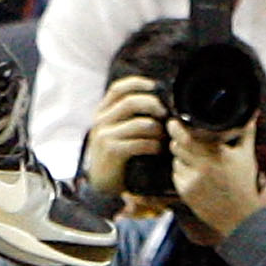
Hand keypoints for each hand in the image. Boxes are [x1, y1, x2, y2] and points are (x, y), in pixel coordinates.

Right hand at [82, 72, 167, 197]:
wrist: (100, 182)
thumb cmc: (114, 152)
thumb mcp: (115, 129)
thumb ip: (128, 114)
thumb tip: (156, 100)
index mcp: (102, 111)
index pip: (118, 88)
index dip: (138, 83)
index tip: (155, 86)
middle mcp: (101, 120)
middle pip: (131, 102)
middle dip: (153, 105)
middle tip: (166, 114)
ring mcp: (104, 135)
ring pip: (139, 123)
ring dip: (157, 128)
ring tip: (165, 135)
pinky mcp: (111, 151)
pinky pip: (138, 143)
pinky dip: (153, 145)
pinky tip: (157, 148)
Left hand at [170, 116, 265, 242]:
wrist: (240, 217)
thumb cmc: (244, 183)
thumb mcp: (247, 154)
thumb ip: (246, 130)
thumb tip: (252, 112)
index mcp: (216, 153)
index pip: (185, 135)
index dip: (176, 127)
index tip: (175, 121)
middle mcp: (202, 166)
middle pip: (176, 146)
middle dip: (176, 140)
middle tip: (180, 136)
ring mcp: (192, 181)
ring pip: (175, 159)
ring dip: (180, 156)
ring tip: (193, 157)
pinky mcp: (185, 193)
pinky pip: (176, 174)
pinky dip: (181, 170)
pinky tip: (194, 172)